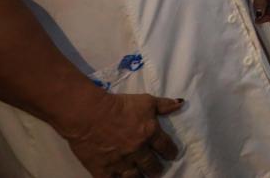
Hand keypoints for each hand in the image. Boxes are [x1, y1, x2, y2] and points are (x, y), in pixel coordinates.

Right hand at [61, 91, 183, 177]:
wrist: (89, 114)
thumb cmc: (119, 105)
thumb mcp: (145, 101)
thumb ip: (164, 104)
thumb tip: (180, 104)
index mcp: (150, 133)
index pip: (166, 147)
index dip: (171, 152)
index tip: (172, 155)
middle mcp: (138, 151)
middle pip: (152, 165)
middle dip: (156, 169)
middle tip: (157, 170)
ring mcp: (120, 162)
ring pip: (135, 177)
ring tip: (143, 177)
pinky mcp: (103, 170)